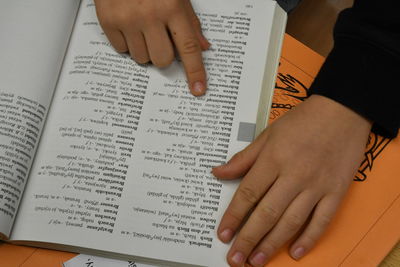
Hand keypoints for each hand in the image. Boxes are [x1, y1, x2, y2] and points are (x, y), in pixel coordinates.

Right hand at [94, 0, 209, 95]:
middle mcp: (150, 14)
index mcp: (172, 7)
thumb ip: (190, 21)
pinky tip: (128, 25)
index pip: (188, 47)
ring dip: (145, 49)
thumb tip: (202, 47)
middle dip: (163, 55)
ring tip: (141, 27)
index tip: (198, 89)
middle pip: (162, 60)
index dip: (195, 71)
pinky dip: (127, 43)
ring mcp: (127, 19)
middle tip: (159, 39)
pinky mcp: (108, 21)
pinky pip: (122, 50)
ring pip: (142, 58)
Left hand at [212, 95, 371, 265]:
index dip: (233, 217)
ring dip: (272, 244)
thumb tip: (217, 173)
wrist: (342, 111)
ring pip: (291, 222)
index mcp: (273, 159)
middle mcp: (293, 175)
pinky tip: (295, 252)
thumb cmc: (302, 121)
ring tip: (256, 261)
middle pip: (266, 213)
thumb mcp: (267, 135)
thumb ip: (243, 158)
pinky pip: (321, 220)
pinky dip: (309, 238)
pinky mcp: (336, 191)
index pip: (248, 194)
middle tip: (235, 259)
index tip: (222, 235)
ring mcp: (317, 185)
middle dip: (248, 239)